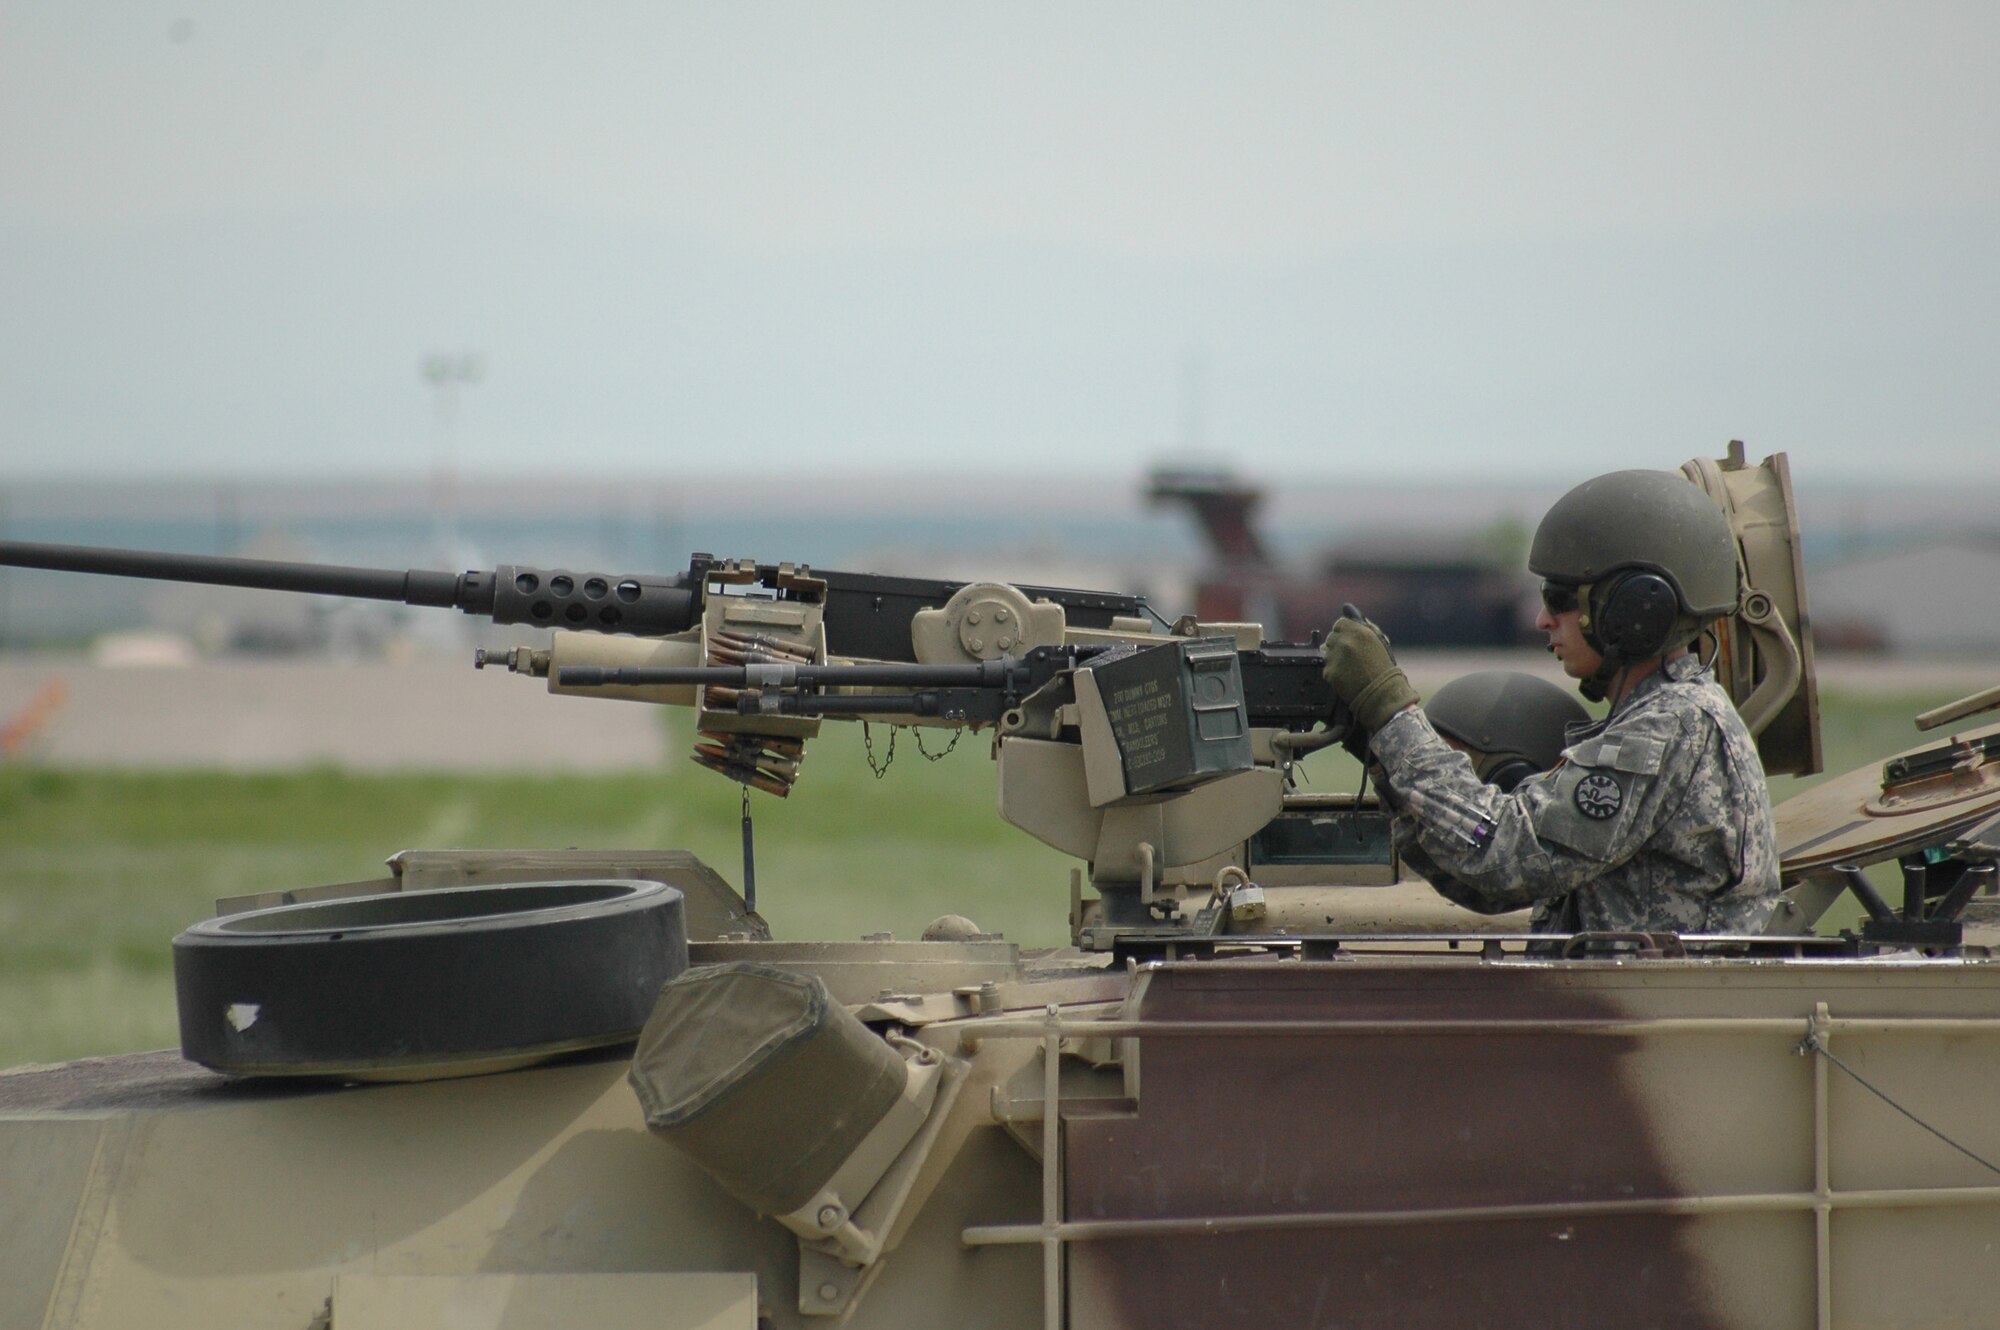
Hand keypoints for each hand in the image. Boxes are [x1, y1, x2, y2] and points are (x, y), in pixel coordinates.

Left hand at [1320, 608, 1418, 735]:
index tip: (1352, 643)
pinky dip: (1333, 671)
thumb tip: (1347, 608)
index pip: (1340, 624)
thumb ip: (1361, 623)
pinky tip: (1346, 676)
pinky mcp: (1329, 672)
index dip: (1345, 633)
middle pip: (1331, 637)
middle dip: (1339, 645)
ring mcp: (1336, 657)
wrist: (1382, 693)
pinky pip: (1326, 667)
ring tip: (1350, 667)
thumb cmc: (1383, 667)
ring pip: (1326, 651)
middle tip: (1352, 658)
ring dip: (1335, 657)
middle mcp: (1345, 641)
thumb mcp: (1377, 640)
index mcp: (1359, 631)